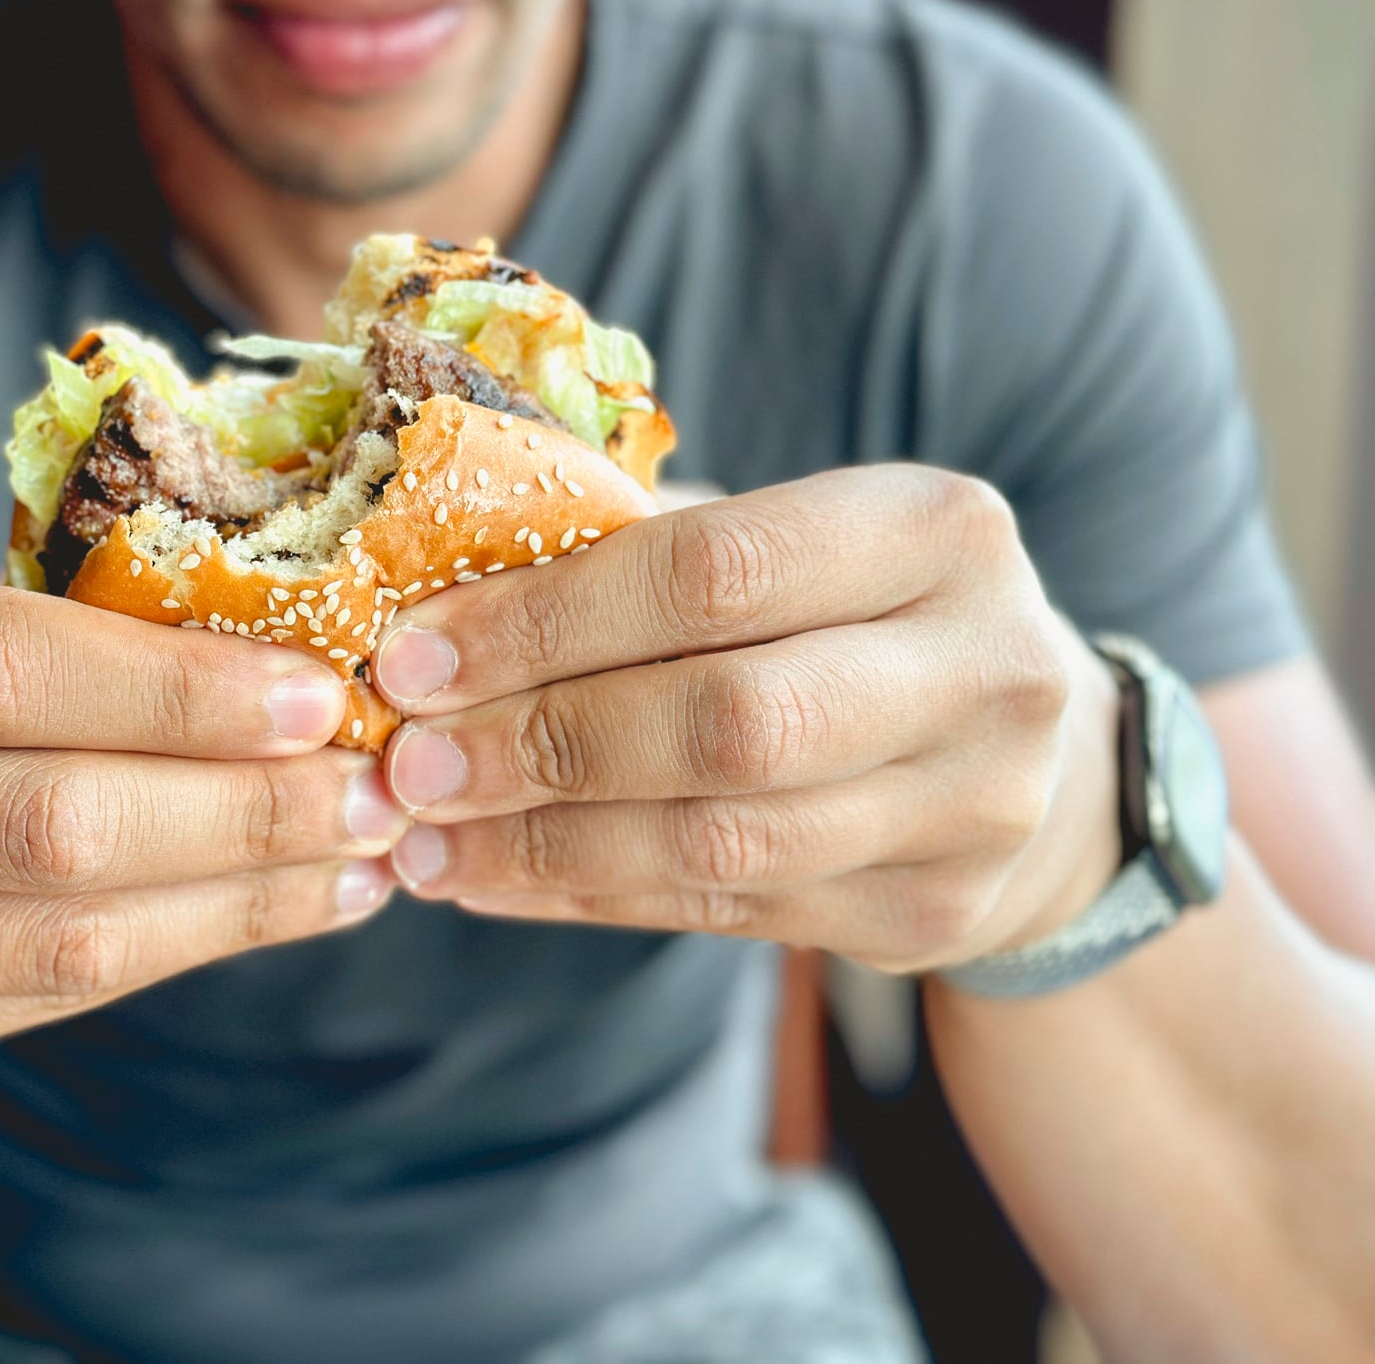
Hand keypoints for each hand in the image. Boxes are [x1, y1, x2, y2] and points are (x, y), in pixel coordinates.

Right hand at [0, 561, 406, 1089]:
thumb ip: (42, 654)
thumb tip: (286, 675)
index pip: (5, 667)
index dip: (179, 691)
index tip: (319, 694)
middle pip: (48, 817)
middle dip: (243, 810)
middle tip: (377, 788)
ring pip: (64, 932)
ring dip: (241, 897)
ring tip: (361, 858)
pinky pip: (49, 996)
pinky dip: (181, 951)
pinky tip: (273, 913)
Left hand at [369, 467, 1122, 974]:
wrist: (1035, 757)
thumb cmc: (853, 615)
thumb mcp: (790, 542)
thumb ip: (640, 549)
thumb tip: (429, 600)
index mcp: (937, 530)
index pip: (714, 571)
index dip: (546, 621)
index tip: (414, 658)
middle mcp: (983, 668)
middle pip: (728, 722)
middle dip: (543, 745)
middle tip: (411, 767)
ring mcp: (973, 808)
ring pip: (722, 842)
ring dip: (546, 846)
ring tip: (424, 842)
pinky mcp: (931, 914)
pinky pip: (724, 914)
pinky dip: (587, 897)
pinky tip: (490, 881)